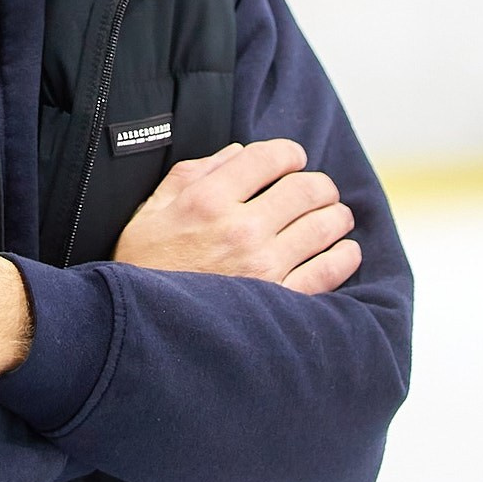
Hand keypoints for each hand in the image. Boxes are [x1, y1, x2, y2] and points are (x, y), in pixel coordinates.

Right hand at [113, 139, 360, 294]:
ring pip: (324, 225)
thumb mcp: (153, 211)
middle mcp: (240, 228)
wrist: (137, 329)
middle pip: (306, 189)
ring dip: (336, 216)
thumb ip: (194, 174)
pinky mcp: (278, 300)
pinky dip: (344, 256)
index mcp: (208, 200)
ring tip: (335, 218)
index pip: (268, 157)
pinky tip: (345, 251)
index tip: (294, 159)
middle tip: (320, 191)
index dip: (289, 153)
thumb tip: (238, 154)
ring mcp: (262, 266)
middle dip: (320, 184)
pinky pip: (328, 271)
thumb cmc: (143, 268)